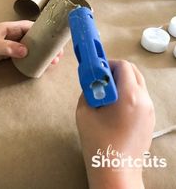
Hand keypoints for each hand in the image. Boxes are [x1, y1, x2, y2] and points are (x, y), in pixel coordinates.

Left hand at [0, 21, 62, 72]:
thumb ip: (9, 47)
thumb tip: (26, 51)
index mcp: (9, 28)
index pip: (30, 26)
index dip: (43, 31)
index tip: (54, 38)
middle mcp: (11, 35)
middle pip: (32, 38)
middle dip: (44, 44)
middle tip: (56, 54)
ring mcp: (8, 45)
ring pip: (28, 47)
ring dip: (39, 53)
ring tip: (51, 61)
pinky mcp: (5, 55)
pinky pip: (21, 56)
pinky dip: (30, 59)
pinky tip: (37, 64)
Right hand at [76, 60, 154, 188]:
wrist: (115, 170)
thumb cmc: (98, 142)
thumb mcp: (84, 112)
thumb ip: (88, 91)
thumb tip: (91, 81)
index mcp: (129, 96)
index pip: (123, 66)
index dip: (109, 64)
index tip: (97, 70)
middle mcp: (144, 100)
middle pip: (134, 72)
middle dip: (117, 71)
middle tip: (101, 80)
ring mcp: (150, 110)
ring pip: (138, 84)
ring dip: (123, 82)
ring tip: (108, 94)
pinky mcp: (150, 119)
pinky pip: (141, 97)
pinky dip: (129, 94)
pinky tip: (116, 107)